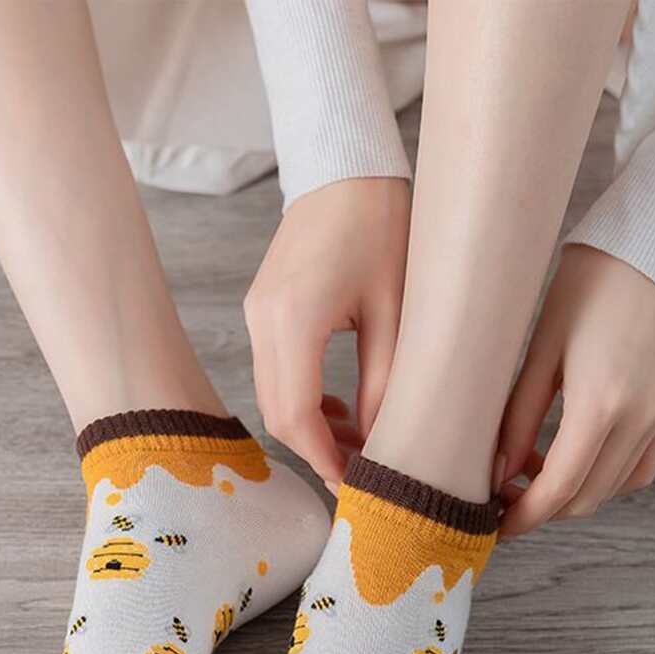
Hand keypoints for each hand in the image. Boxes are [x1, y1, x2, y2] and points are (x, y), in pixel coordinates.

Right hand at [244, 177, 409, 486]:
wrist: (345, 168)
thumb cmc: (381, 225)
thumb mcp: (397, 308)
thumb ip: (387, 381)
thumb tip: (381, 441)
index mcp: (295, 318)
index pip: (296, 414)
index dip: (325, 458)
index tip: (357, 483)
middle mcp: (263, 321)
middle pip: (277, 414)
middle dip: (318, 451)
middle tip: (364, 471)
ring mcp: (256, 315)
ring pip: (273, 398)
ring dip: (312, 428)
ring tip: (361, 441)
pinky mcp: (262, 311)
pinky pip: (275, 374)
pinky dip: (303, 402)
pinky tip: (342, 409)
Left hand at [498, 244, 654, 538]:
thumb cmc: (590, 286)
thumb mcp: (540, 350)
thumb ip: (518, 418)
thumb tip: (499, 473)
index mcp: (601, 404)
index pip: (558, 489)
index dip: (523, 518)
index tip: (494, 524)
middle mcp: (641, 418)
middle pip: (586, 498)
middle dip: (542, 511)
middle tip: (505, 500)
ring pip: (614, 488)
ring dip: (573, 495)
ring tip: (534, 475)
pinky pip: (641, 468)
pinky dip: (606, 478)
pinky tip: (576, 458)